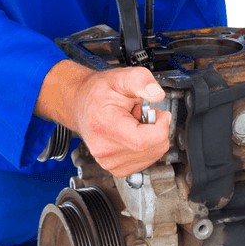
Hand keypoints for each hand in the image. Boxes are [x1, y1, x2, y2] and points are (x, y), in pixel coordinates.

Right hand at [34, 60, 170, 176]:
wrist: (82, 104)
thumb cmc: (100, 92)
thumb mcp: (121, 77)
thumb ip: (141, 81)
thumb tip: (157, 95)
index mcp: (103, 124)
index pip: (143, 140)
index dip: (161, 127)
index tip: (162, 115)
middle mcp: (104, 148)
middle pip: (151, 150)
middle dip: (158, 130)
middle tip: (145, 114)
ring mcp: (108, 162)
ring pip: (151, 157)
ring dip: (152, 139)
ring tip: (136, 123)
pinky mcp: (114, 168)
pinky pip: (144, 162)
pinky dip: (146, 148)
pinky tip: (134, 134)